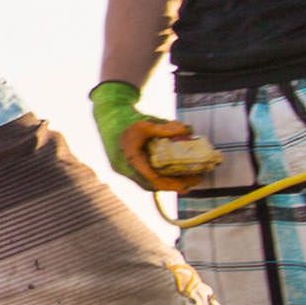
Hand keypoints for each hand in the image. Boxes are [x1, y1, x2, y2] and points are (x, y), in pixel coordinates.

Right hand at [90, 80, 218, 191]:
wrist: (109, 119)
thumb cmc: (126, 121)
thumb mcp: (146, 123)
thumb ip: (165, 128)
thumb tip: (188, 131)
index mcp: (129, 159)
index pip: (151, 179)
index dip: (170, 184)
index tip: (187, 183)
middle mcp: (126, 170)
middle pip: (154, 185)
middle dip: (176, 185)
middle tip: (196, 180)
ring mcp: (128, 171)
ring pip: (152, 184)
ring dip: (171, 183)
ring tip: (191, 179)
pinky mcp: (131, 169)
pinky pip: (149, 179)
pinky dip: (164, 178)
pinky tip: (178, 174)